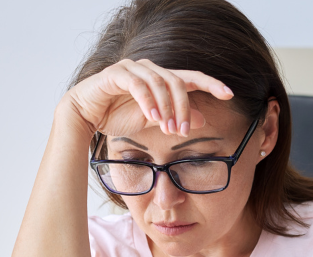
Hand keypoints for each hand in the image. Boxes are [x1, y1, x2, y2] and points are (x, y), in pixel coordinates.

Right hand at [61, 58, 233, 138]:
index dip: (211, 83)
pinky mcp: (116, 73)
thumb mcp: (152, 122)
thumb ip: (175, 118)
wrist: (83, 116)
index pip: (191, 78)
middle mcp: (149, 69)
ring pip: (159, 82)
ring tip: (168, 129)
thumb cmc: (115, 117)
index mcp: (160, 79)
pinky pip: (137, 83)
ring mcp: (132, 68)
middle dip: (184, 108)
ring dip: (167, 107)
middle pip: (178, 82)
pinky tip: (152, 116)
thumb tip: (203, 120)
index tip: (229, 93)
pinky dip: (148, 100)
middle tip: (184, 131)